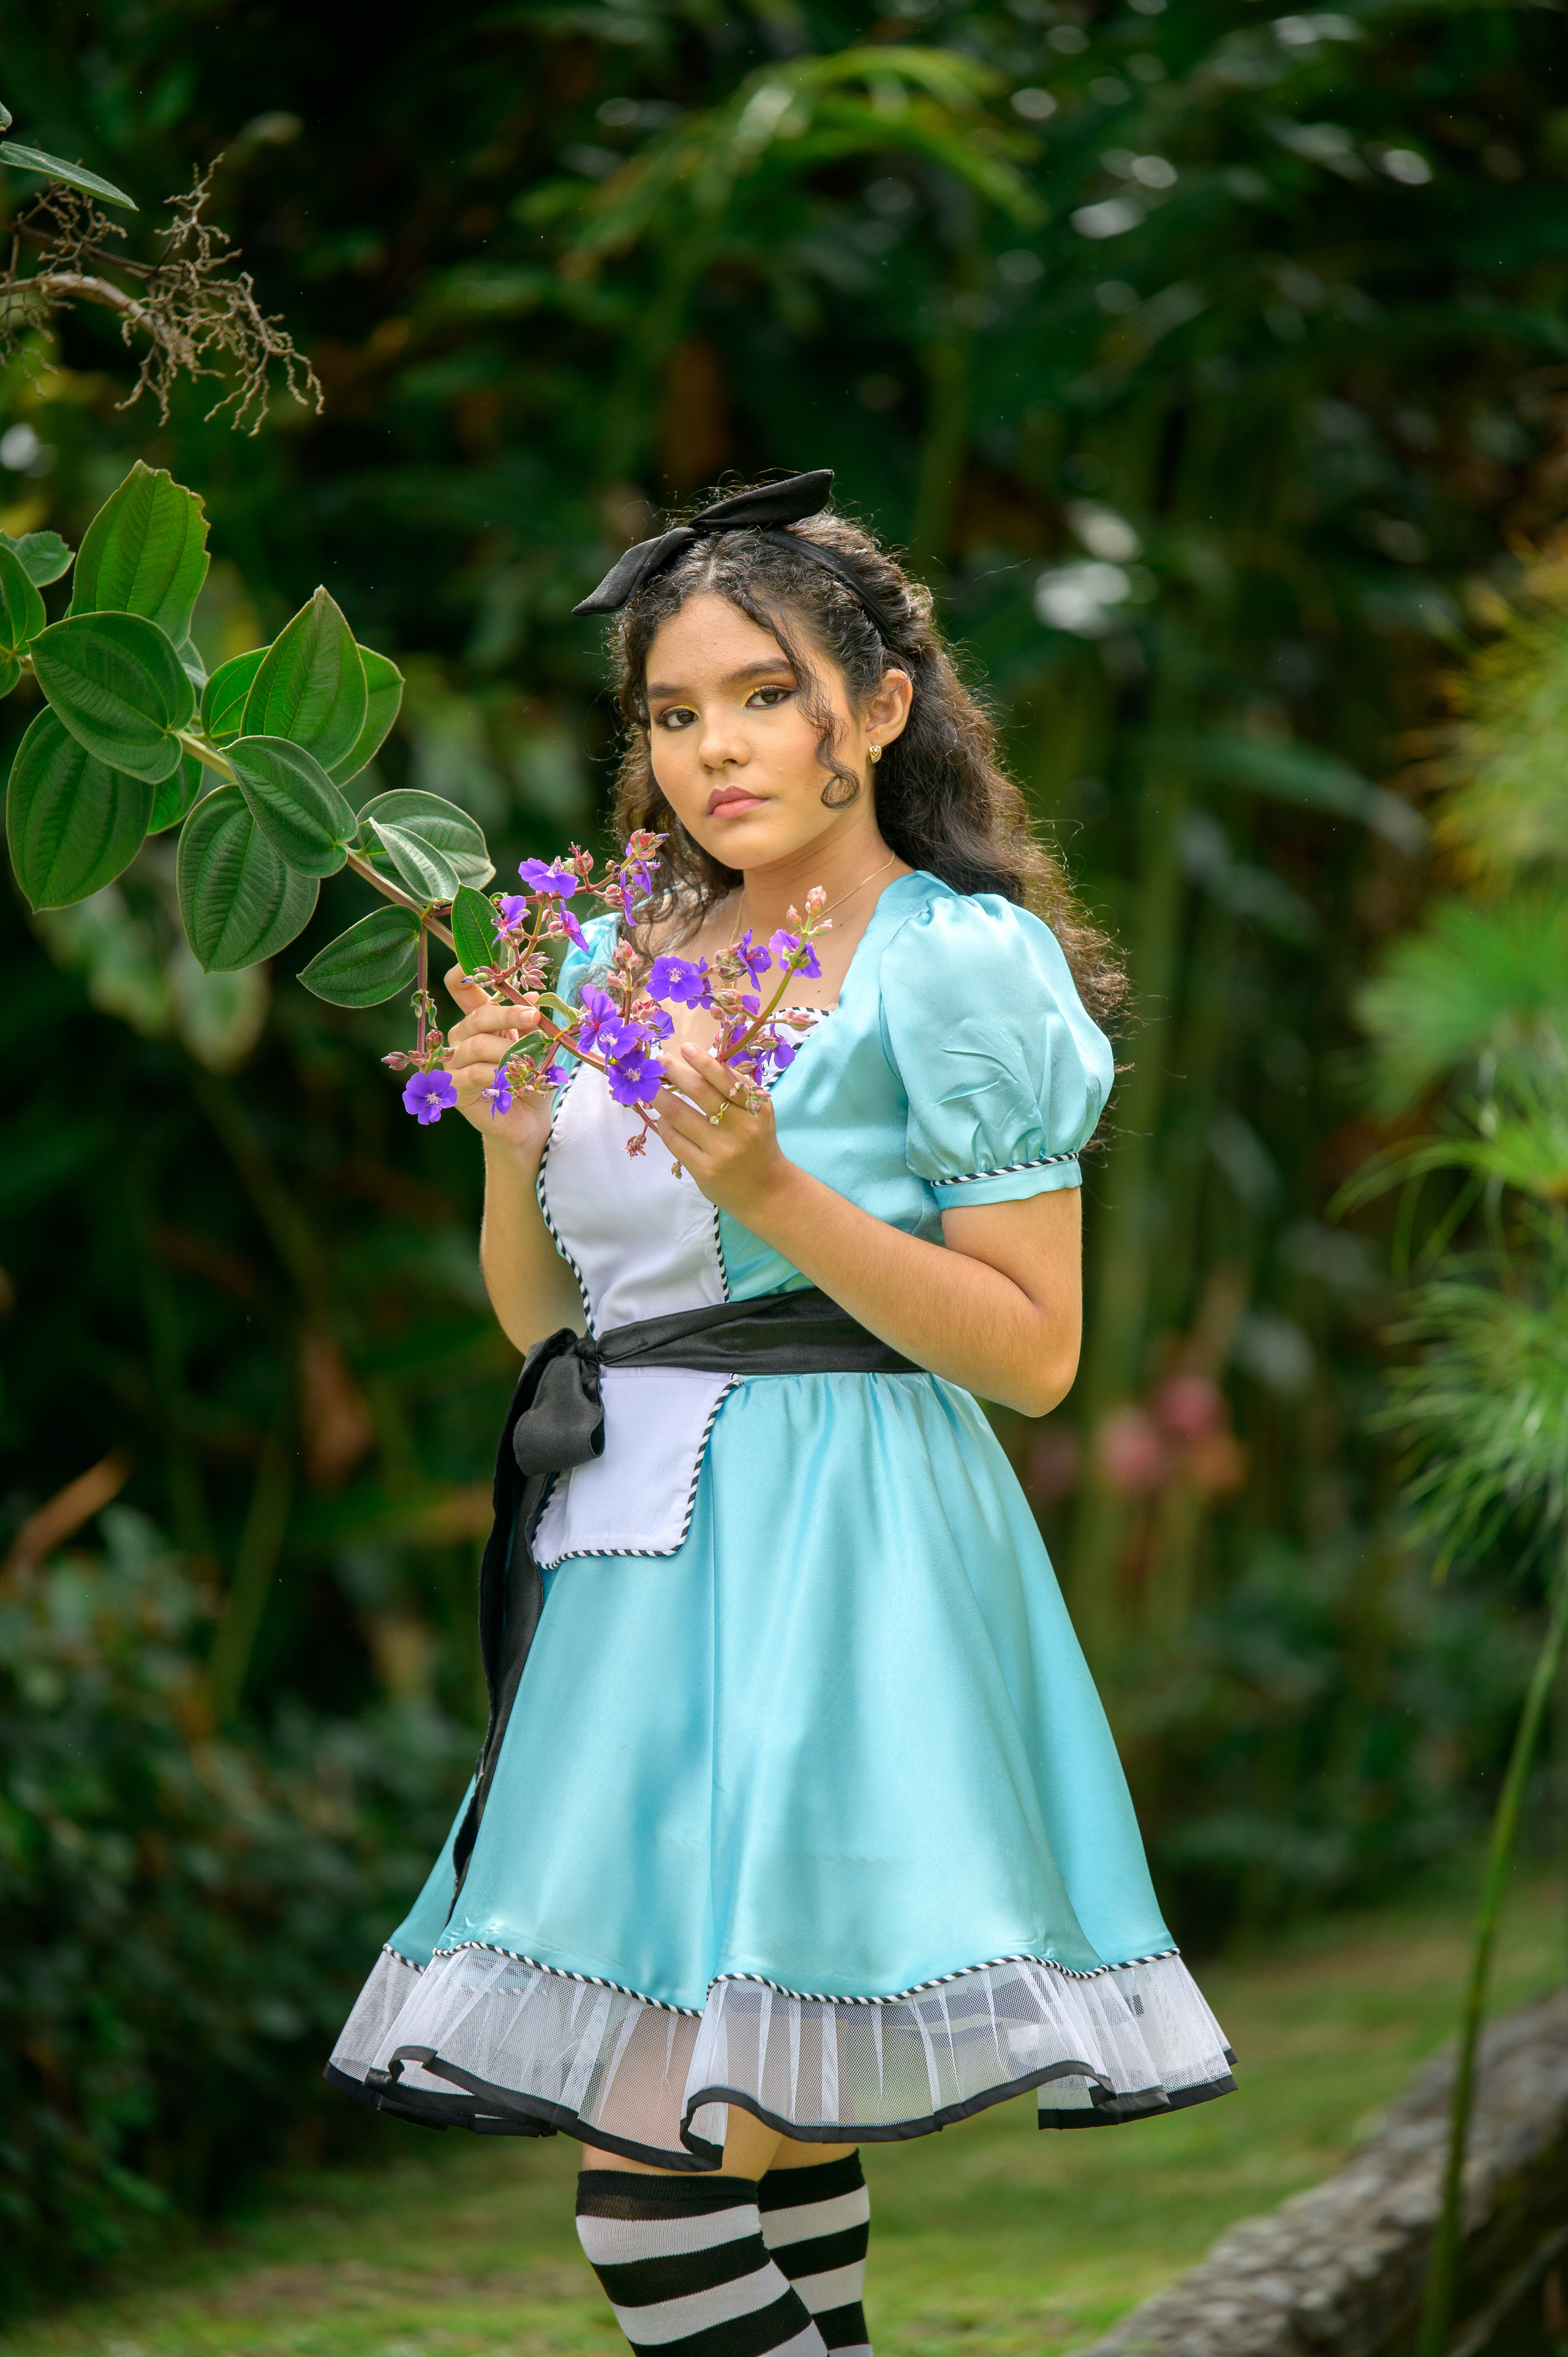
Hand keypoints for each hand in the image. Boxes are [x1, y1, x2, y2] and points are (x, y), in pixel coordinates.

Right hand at [444, 967, 556, 1162]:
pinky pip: (474, 1072)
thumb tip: (534, 996)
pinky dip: (498, 1073)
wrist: (528, 1123)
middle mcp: (461, 1038)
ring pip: (477, 1045)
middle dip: (507, 1013)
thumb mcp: (535, 1046)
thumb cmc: (531, 1080)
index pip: (461, 988)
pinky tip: (515, 1078)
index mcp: (479, 1021)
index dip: (463, 972)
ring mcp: (454, 1063)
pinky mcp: (456, 1088)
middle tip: (534, 1017)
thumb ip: (529, 1022)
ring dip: (508, 1049)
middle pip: (477, 1016)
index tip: (477, 961)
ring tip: (531, 1058)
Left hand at [650, 1045, 791, 1224]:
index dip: (703, 1061)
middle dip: (675, 1072)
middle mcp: (741, 1129)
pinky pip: (675, 1140)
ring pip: (680, 1115)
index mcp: (756, 1110)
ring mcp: (721, 1151)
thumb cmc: (758, 1144)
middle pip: (700, 1092)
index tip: (685, 1047)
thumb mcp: (759, 1114)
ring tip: (651, 1087)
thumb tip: (703, 1061)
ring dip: (660, 1097)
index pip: (726, 1079)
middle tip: (659, 1061)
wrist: (767, 1191)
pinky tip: (661, 1118)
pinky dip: (664, 1125)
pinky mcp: (704, 1170)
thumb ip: (738, 1089)